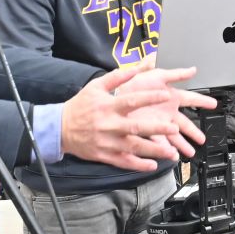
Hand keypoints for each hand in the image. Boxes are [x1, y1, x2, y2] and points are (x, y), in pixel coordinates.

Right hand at [62, 65, 213, 171]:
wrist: (60, 128)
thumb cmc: (80, 106)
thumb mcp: (95, 87)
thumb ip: (117, 77)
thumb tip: (137, 67)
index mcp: (108, 106)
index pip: (132, 101)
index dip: (149, 98)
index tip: (166, 95)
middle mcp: (109, 125)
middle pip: (136, 127)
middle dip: (157, 128)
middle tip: (174, 128)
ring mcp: (108, 142)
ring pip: (133, 148)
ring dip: (153, 150)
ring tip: (170, 152)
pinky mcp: (105, 155)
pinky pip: (124, 162)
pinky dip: (138, 165)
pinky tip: (152, 166)